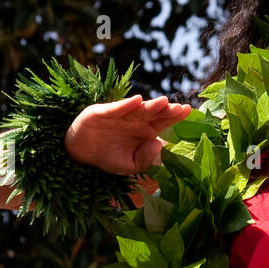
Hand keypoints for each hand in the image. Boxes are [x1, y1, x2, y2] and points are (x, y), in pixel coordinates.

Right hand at [64, 95, 190, 173]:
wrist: (80, 154)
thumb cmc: (109, 157)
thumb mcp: (129, 165)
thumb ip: (145, 159)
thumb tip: (159, 145)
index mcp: (146, 131)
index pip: (164, 122)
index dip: (176, 116)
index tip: (188, 110)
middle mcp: (136, 120)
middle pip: (154, 113)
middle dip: (167, 110)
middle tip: (180, 107)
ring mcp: (120, 114)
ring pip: (138, 109)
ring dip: (150, 105)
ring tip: (164, 102)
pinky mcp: (102, 112)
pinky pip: (115, 109)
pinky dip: (125, 105)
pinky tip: (136, 102)